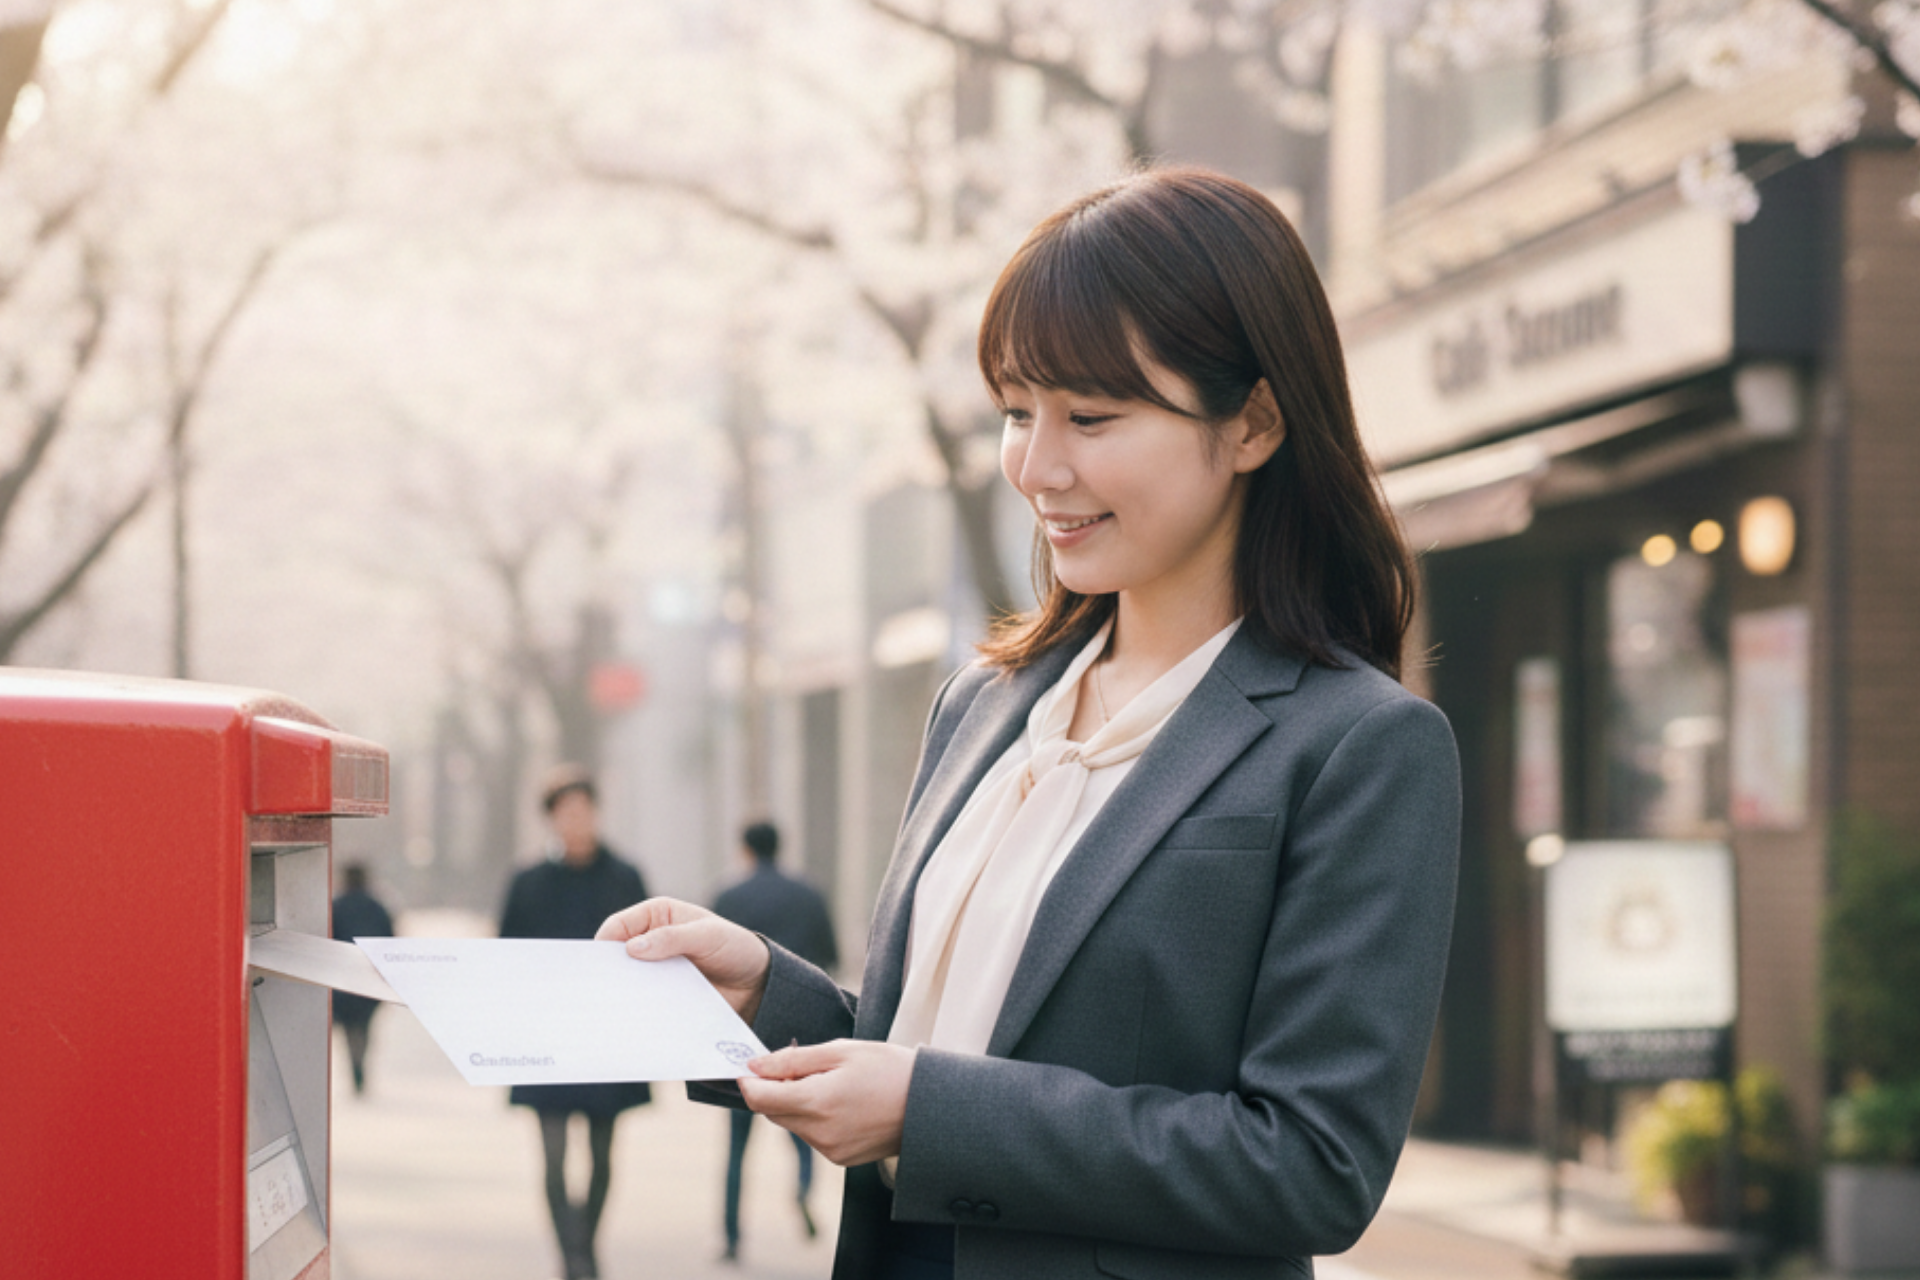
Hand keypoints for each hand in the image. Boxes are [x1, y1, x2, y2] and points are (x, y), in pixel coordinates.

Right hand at [595, 898, 770, 1023]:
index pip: (617, 927)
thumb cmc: (735, 947)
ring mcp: (655, 971)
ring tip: (613, 1013)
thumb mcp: (708, 936)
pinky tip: (633, 1024)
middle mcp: (651, 941)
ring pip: (627, 982)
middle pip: (616, 957)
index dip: (603, 945)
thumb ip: (673, 938)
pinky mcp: (662, 995)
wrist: (758, 984)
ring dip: (621, 995)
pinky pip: (643, 1003)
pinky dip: (637, 1010)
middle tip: (598, 994)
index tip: (595, 968)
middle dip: (607, 973)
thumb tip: (631, 948)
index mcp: (656, 916)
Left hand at [739, 1039, 914, 1166]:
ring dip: (798, 1103)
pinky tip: (843, 1102)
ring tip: (832, 1083)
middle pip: (773, 1112)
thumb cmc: (889, 1069)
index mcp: (817, 1102)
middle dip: (776, 1089)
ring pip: (793, 1124)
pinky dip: (816, 1118)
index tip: (750, 1066)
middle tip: (802, 1066)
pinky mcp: (841, 1158)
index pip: (759, 1098)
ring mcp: (830, 1150)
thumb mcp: (841, 1051)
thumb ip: (793, 1060)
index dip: (749, 1081)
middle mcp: (819, 1133)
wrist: (930, 1103)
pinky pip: (813, 1136)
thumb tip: (754, 1066)